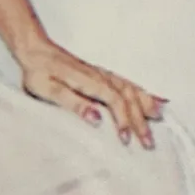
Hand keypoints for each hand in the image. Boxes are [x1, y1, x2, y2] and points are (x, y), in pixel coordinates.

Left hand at [15, 36, 166, 147]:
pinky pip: (127, 82)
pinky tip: (152, 97)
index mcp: (89, 81)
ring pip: (130, 88)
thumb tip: (96, 118)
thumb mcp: (48, 90)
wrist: (34, 51)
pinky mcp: (100, 74)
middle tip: (149, 143)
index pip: (114, 102)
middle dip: (140, 120)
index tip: (126, 140)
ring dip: (146, 104)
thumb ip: (73, 103)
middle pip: (127, 97)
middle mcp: (100, 76)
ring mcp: (102, 74)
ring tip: (160, 118)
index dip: (123, 121)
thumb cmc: (38, 73)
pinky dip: (142, 90)